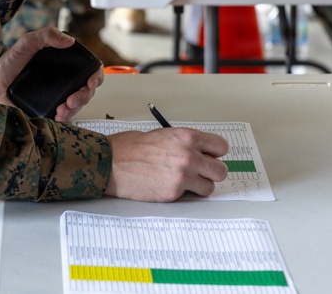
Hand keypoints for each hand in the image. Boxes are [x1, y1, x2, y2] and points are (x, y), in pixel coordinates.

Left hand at [0, 27, 103, 121]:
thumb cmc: (7, 63)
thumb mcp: (25, 44)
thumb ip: (45, 36)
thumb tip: (68, 40)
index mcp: (63, 62)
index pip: (89, 68)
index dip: (95, 76)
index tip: (90, 82)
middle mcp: (63, 78)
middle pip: (87, 89)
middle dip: (85, 96)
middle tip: (72, 100)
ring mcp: (57, 94)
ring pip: (78, 103)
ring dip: (76, 107)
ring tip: (63, 109)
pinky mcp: (50, 108)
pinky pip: (65, 115)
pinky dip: (67, 117)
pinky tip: (59, 115)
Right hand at [106, 128, 228, 199]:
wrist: (110, 163)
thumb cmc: (130, 148)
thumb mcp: (163, 135)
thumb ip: (184, 144)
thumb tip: (200, 153)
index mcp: (186, 137)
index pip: (221, 147)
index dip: (215, 153)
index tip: (209, 156)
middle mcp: (188, 156)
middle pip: (220, 171)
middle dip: (211, 172)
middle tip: (199, 173)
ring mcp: (182, 177)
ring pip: (208, 187)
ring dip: (199, 186)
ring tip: (183, 182)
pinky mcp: (173, 193)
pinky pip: (189, 196)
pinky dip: (181, 193)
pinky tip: (166, 185)